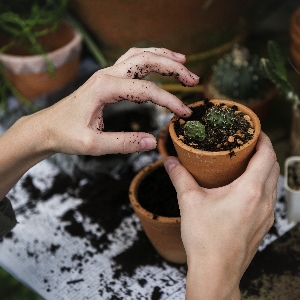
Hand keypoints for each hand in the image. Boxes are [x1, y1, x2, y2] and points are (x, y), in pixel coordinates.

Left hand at [0, 47, 198, 198]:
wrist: (46, 128)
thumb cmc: (66, 135)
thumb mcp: (93, 145)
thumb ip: (124, 143)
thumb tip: (152, 142)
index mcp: (104, 88)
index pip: (147, 90)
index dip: (169, 101)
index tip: (184, 114)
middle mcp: (106, 75)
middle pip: (146, 60)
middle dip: (173, 67)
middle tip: (193, 79)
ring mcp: (106, 74)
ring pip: (139, 55)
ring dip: (163, 57)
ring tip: (183, 61)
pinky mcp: (106, 79)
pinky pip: (131, 61)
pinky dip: (149, 59)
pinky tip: (159, 63)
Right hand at [164, 132, 278, 299]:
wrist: (215, 272)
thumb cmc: (205, 239)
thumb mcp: (189, 202)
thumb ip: (179, 177)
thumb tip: (170, 161)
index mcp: (250, 191)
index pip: (267, 156)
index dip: (264, 139)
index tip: (255, 131)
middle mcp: (264, 201)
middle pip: (273, 167)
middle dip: (264, 151)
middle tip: (248, 144)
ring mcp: (266, 215)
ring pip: (273, 183)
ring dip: (265, 169)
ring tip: (247, 162)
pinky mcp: (263, 226)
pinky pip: (269, 198)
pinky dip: (262, 185)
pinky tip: (245, 188)